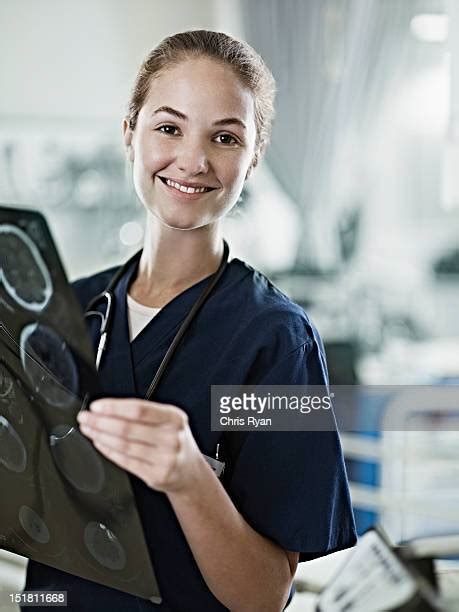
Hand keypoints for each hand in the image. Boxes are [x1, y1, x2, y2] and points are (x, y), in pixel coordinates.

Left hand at [76, 398, 206, 493]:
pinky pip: (125, 461)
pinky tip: (100, 443)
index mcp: (174, 418)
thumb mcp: (169, 420)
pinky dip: (108, 451)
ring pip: (124, 445)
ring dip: (100, 436)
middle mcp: (171, 438)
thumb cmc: (173, 440)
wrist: (189, 471)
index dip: (114, 407)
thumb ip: (144, 413)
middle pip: (127, 428)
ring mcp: (165, 458)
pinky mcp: (156, 475)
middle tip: (85, 418)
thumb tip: (108, 408)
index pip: (139, 409)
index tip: (96, 406)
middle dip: (100, 422)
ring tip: (89, 429)